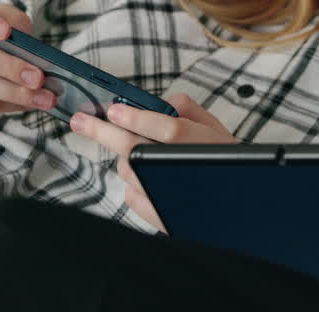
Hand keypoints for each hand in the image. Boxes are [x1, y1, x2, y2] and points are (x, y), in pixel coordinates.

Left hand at [69, 93, 237, 230]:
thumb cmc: (227, 163)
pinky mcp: (157, 218)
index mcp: (204, 146)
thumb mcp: (217, 130)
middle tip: (81, 121)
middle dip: (103, 133)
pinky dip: (133, 182)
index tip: (114, 109)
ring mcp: (168, 198)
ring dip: (127, 158)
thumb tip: (160, 99)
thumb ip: (190, 109)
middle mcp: (183, 173)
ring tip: (144, 155)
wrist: (238, 211)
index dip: (138, 118)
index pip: (168, 128)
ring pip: (128, 170)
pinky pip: (129, 194)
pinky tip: (148, 178)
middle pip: (135, 150)